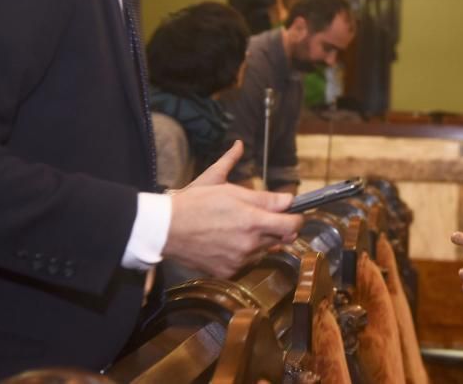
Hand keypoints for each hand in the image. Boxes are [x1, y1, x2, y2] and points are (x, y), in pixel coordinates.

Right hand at [164, 142, 302, 277]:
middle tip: (260, 216)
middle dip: (276, 227)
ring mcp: (238, 261)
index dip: (296, 218)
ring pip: (263, 250)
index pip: (292, 225)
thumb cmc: (196, 202)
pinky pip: (246, 262)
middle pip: (280, 238)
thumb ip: (264, 197)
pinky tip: (227, 241)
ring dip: (259, 240)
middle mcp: (249, 245)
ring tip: (237, 227)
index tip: (294, 214)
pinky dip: (243, 253)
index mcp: (252, 221)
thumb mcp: (230, 190)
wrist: (166, 228)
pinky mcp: (227, 272)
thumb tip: (289, 200)